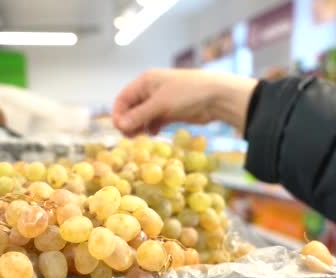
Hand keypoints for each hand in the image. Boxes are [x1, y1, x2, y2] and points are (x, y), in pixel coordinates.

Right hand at [112, 69, 257, 135]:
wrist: (217, 97)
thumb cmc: (187, 94)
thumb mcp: (160, 104)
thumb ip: (139, 115)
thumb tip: (119, 125)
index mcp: (145, 81)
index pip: (123, 98)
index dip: (118, 113)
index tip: (119, 129)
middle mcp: (151, 90)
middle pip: (131, 108)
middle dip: (128, 122)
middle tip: (129, 137)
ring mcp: (161, 101)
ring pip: (142, 116)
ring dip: (139, 127)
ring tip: (140, 138)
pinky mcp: (171, 112)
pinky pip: (154, 121)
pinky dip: (151, 128)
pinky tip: (153, 134)